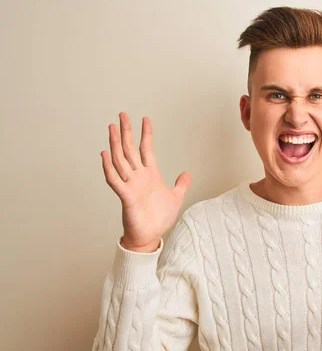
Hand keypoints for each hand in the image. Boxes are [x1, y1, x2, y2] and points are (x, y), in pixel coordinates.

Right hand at [100, 112, 191, 251]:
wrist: (150, 236)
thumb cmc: (158, 218)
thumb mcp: (175, 197)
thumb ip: (181, 184)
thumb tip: (187, 174)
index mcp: (150, 175)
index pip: (146, 149)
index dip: (146, 134)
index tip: (145, 119)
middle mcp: (138, 176)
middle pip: (130, 149)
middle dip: (127, 132)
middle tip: (122, 115)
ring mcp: (130, 185)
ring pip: (120, 160)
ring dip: (116, 144)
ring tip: (112, 128)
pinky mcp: (125, 196)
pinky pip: (114, 180)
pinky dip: (108, 167)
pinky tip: (104, 154)